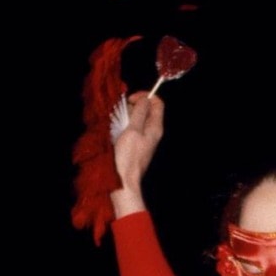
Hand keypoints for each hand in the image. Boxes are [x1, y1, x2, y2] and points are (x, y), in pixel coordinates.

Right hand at [110, 92, 164, 217]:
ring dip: (127, 115)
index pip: (158, 103)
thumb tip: (145, 99)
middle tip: (123, 112)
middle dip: (134, 105)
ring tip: (118, 121)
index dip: (145, 97)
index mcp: (156, 127)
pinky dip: (125, 124)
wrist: (124, 179)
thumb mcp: (133, 130)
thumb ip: (140, 112)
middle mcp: (152, 132)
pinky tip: (117, 129)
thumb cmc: (128, 155)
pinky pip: (132, 127)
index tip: (131, 100)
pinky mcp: (136, 143)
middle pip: (147, 109)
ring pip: (138, 118)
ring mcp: (145, 138)